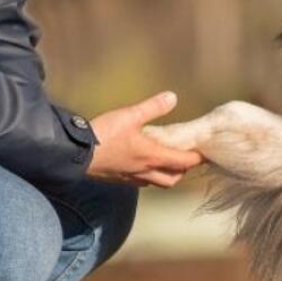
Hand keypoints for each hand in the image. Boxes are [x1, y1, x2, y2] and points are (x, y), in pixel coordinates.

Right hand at [87, 92, 203, 187]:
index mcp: (153, 156)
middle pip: (172, 179)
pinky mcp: (119, 180)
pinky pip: (140, 182)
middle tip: (185, 159)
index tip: (205, 153)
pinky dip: (148, 176)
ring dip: (166, 175)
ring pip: (157, 183)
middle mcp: (146, 171)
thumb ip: (152, 107)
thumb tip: (172, 97)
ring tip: (167, 163)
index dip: (196, 158)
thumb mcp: (130, 115)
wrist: (76, 153)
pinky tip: (142, 166)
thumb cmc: (104, 134)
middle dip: (182, 171)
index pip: (184, 162)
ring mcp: (132, 178)